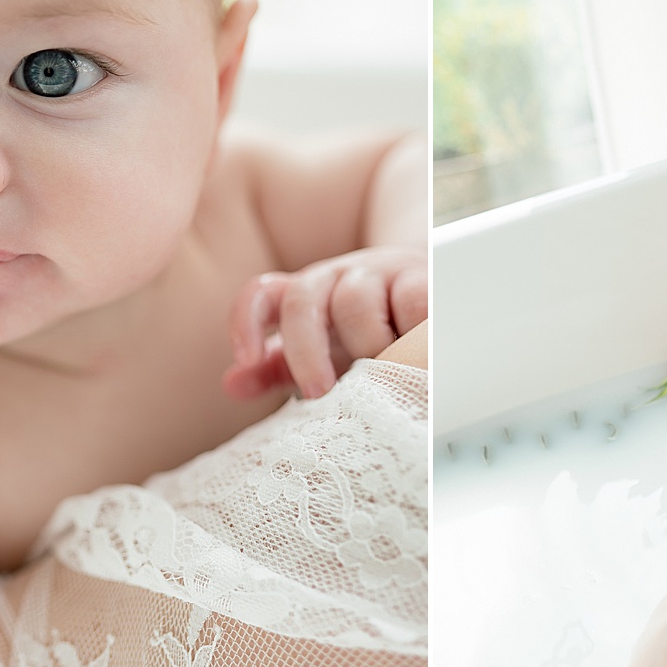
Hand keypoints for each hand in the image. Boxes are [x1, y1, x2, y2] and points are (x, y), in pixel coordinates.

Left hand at [223, 247, 428, 400]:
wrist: (434, 304)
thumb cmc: (370, 335)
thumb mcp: (323, 356)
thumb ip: (278, 369)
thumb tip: (232, 384)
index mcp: (307, 295)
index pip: (261, 294)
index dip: (245, 322)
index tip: (245, 361)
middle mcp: (337, 278)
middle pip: (303, 302)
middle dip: (306, 353)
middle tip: (320, 393)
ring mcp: (379, 272)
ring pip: (354, 301)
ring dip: (363, 346)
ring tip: (378, 377)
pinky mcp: (421, 277)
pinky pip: (410, 299)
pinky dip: (409, 331)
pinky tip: (414, 357)